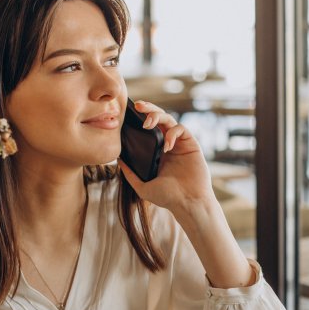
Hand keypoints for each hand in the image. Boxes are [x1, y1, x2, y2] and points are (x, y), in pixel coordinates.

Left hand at [118, 100, 214, 217]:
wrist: (188, 203)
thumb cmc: (168, 198)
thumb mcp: (142, 187)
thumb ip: (130, 174)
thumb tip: (117, 160)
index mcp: (157, 152)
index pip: (148, 129)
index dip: (140, 119)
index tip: (128, 113)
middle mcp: (168, 145)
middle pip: (158, 119)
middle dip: (149, 109)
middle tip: (138, 106)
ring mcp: (180, 143)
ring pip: (169, 119)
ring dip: (158, 116)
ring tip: (148, 123)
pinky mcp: (191, 144)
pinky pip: (181, 129)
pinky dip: (172, 132)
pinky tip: (167, 145)